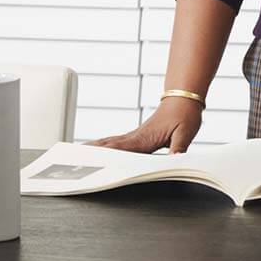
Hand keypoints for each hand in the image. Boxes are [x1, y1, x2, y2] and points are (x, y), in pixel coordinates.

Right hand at [84, 97, 202, 153]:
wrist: (184, 98)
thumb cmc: (184, 114)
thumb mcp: (186, 133)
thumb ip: (179, 148)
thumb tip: (174, 161)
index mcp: (145, 138)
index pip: (122, 149)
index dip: (107, 156)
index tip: (92, 162)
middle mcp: (136, 137)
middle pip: (110, 146)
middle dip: (92, 153)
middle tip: (74, 160)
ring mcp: (135, 136)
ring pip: (110, 143)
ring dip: (94, 148)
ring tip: (76, 156)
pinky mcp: (137, 137)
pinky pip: (117, 143)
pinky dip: (104, 146)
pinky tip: (97, 150)